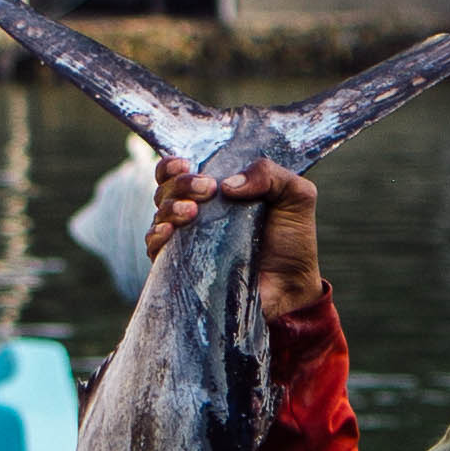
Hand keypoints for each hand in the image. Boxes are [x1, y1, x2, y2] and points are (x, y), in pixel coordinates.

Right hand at [151, 155, 323, 322]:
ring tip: (192, 211)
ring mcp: (187, 239)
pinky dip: (156, 235)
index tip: (186, 164)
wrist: (293, 286)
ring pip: (160, 215)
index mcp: (216, 190)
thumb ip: (269, 174)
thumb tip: (227, 185)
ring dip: (171, 208)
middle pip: (166, 189)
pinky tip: (169, 232)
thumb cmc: (292, 239)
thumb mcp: (294, 195)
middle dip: (181, 184)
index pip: (178, 170)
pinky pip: (155, 248)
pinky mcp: (183, 266)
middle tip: (207, 189)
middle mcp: (197, 212)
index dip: (173, 164)